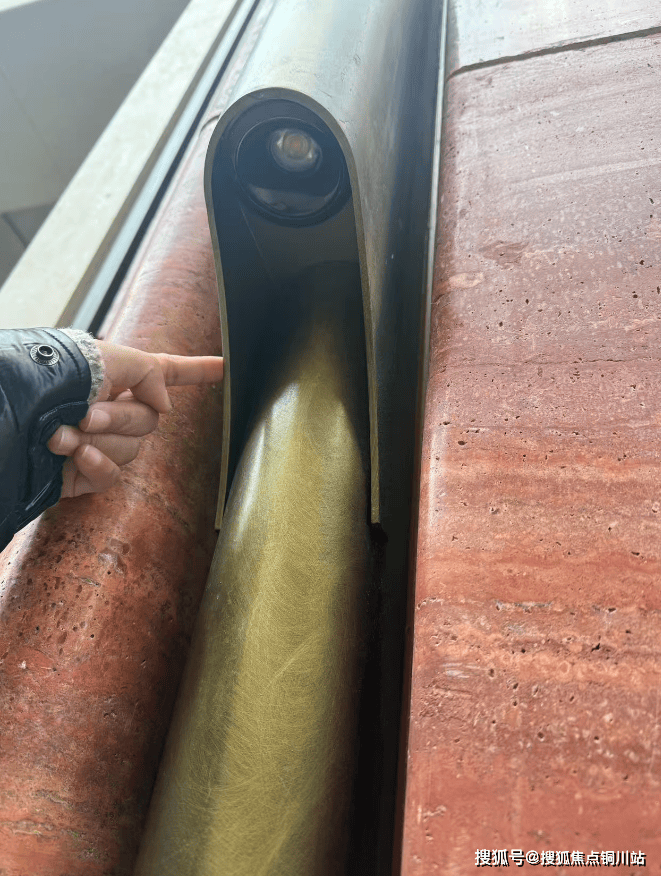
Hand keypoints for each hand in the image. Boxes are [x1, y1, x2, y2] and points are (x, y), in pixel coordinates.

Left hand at [47, 340, 222, 497]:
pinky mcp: (86, 473)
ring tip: (62, 433)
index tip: (224, 367)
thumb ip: (146, 371)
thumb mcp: (100, 359)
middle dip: (121, 418)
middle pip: (150, 420)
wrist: (7, 415)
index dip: (197, 371)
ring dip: (99, 441)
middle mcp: (113, 408)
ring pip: (132, 449)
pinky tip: (75, 456)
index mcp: (118, 376)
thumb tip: (166, 404)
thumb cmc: (46, 378)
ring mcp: (101, 441)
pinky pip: (111, 475)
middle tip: (87, 414)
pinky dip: (97, 465)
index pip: (166, 372)